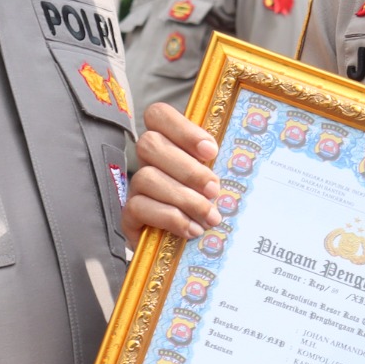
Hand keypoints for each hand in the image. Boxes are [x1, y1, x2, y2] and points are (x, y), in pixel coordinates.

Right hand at [120, 102, 220, 243]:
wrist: (187, 249)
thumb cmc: (206, 207)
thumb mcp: (214, 181)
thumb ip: (216, 165)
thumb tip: (234, 159)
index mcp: (170, 143)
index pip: (158, 115)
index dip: (182, 128)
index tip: (210, 151)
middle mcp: (149, 161)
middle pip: (150, 144)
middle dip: (188, 169)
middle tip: (214, 189)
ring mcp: (136, 188)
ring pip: (146, 177)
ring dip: (183, 197)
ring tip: (208, 216)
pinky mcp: (130, 215)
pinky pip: (138, 207)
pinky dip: (169, 217)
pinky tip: (191, 229)